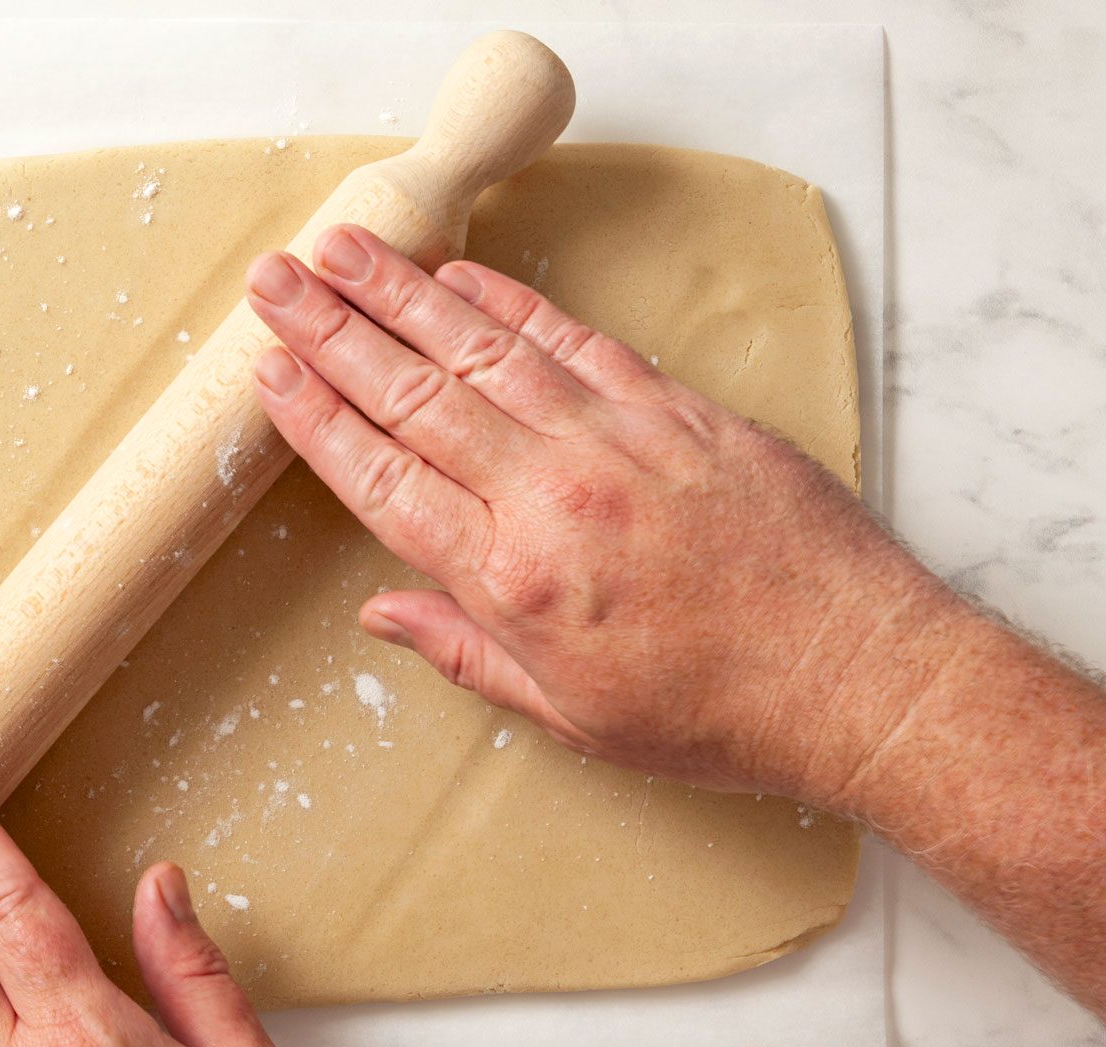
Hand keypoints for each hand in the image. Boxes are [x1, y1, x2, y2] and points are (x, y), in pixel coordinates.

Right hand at [245, 224, 957, 800]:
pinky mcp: (676, 409)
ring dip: (403, 294)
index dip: (317, 419)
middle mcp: (552, 494)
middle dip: (331, 331)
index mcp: (513, 580)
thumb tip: (381, 616)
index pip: (383, 478)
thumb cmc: (716, 711)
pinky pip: (574, 339)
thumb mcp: (569, 713)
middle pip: (415, 395)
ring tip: (344, 251)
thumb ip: (463, 652)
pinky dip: (511, 301)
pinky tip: (460, 275)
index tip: (270, 373)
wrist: (857, 674)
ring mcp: (616, 439)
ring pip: (483, 349)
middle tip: (274, 282)